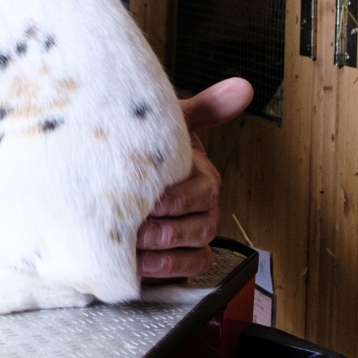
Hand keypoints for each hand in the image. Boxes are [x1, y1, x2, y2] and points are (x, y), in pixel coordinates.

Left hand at [138, 78, 252, 280]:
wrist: (114, 175)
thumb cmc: (145, 149)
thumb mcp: (168, 123)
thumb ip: (204, 107)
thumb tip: (243, 87)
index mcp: (200, 174)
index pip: (202, 188)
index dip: (178, 198)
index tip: (152, 201)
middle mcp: (201, 205)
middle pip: (200, 224)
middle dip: (168, 229)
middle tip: (138, 229)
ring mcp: (191, 232)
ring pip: (195, 249)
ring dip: (166, 254)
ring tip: (136, 252)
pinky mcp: (180, 256)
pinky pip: (191, 269)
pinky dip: (170, 270)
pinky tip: (142, 267)